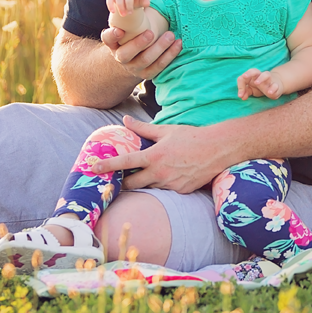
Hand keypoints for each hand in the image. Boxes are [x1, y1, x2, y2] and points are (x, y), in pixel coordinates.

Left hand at [89, 116, 230, 192]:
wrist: (217, 149)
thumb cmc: (192, 137)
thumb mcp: (166, 130)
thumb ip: (143, 128)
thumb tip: (125, 121)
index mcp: (154, 156)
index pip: (124, 162)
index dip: (107, 165)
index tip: (94, 168)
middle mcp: (160, 172)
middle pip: (132, 184)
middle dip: (123, 183)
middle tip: (118, 180)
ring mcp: (170, 184)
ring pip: (149, 188)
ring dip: (145, 183)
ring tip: (146, 176)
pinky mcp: (181, 191)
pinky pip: (165, 191)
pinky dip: (162, 184)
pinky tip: (168, 176)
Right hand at [100, 25, 180, 80]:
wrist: (133, 59)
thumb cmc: (132, 36)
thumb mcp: (127, 27)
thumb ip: (130, 16)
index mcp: (113, 44)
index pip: (108, 39)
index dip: (112, 36)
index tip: (119, 30)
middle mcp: (121, 57)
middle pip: (126, 53)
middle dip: (139, 43)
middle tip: (151, 32)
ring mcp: (134, 67)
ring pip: (146, 60)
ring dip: (160, 47)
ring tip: (170, 35)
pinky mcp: (147, 74)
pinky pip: (160, 66)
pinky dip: (170, 54)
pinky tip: (178, 43)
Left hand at [237, 68, 283, 99]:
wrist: (276, 85)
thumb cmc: (260, 87)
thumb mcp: (252, 90)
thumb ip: (246, 92)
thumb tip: (242, 97)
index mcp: (252, 77)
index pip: (244, 78)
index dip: (240, 86)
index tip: (240, 95)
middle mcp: (260, 76)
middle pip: (254, 71)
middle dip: (249, 73)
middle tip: (244, 76)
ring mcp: (269, 80)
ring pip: (266, 75)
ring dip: (261, 78)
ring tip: (256, 83)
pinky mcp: (276, 85)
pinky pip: (275, 85)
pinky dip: (273, 88)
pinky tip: (269, 92)